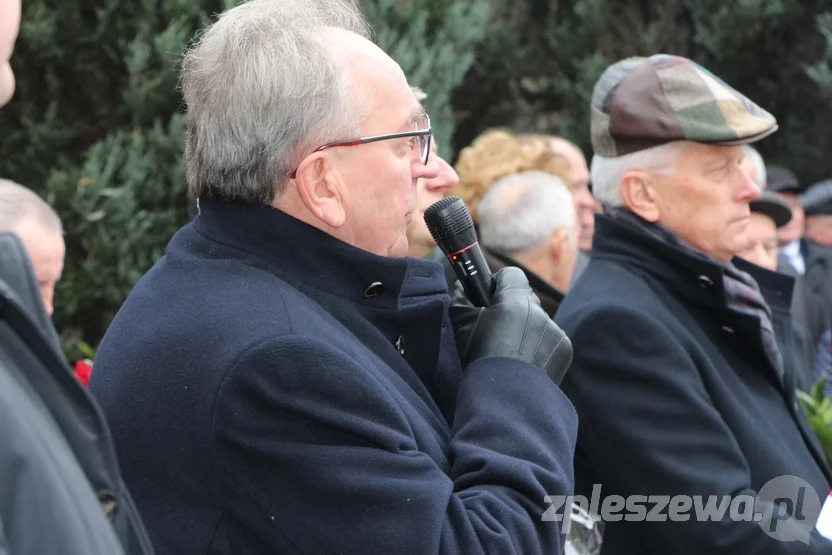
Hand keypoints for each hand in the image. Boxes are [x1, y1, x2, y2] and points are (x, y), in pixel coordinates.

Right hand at [449, 266, 572, 383]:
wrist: (506, 398)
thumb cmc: (480, 358)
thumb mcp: (461, 324)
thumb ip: (462, 297)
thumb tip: (463, 285)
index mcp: (515, 301)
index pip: (511, 274)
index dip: (498, 283)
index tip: (489, 298)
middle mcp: (540, 312)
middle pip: (525, 299)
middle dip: (511, 309)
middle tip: (496, 329)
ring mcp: (555, 331)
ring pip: (538, 321)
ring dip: (526, 330)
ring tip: (510, 353)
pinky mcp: (565, 349)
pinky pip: (549, 340)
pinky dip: (538, 348)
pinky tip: (525, 363)